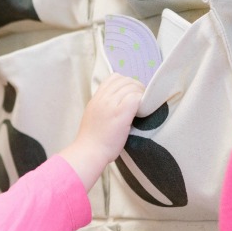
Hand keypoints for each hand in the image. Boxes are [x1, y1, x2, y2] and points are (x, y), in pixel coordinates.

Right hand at [58, 73, 143, 191]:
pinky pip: (136, 97)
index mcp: (96, 98)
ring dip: (140, 94)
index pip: (114, 78)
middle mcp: (103, 98)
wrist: (89, 152)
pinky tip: (141, 112)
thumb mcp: (93, 116)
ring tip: (142, 107)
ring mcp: (111, 105)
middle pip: (125, 80)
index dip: (126, 83)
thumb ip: (103, 106)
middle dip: (136, 87)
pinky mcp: (120, 113)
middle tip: (140, 101)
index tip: (130, 95)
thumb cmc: (93, 140)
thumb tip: (118, 103)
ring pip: (132, 87)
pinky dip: (142, 102)